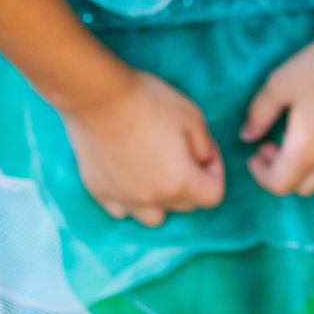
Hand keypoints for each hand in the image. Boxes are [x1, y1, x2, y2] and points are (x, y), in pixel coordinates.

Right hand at [62, 68, 224, 227]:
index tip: (206, 151)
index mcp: (180, 181)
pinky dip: (130, 198)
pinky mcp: (100, 193)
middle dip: (190, 181)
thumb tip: (204, 162)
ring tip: (155, 171)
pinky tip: (128, 175)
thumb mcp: (192, 115)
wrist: (97, 96)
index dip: (216, 171)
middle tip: (181, 151)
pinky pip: (122, 209)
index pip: (213, 196)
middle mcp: (154, 200)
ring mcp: (124, 200)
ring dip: (161, 199)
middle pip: (185, 205)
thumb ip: (206, 146)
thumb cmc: (147, 101)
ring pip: (153, 217)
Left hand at [240, 29, 313, 197]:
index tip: (254, 154)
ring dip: (307, 170)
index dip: (261, 174)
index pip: (280, 184)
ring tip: (299, 140)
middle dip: (282, 171)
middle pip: (303, 187)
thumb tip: (246, 136)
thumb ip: (259, 114)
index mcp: (306, 151)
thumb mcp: (279, 85)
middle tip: (273, 143)